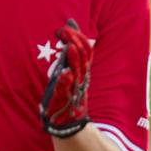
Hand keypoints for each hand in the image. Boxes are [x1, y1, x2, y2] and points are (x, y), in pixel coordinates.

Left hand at [40, 20, 92, 137]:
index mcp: (82, 71)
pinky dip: (66, 81)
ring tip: (69, 46)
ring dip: (73, 59)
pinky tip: (64, 72)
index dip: (79, 37)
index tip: (68, 27)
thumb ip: (69, 54)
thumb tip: (69, 27)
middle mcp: (80, 79)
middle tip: (65, 31)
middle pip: (82, 58)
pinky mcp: (64, 100)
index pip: (86, 50)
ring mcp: (74, 89)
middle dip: (75, 43)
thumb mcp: (68, 72)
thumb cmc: (66, 94)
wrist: (67, 123)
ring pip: (77, 72)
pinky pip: (66, 90)